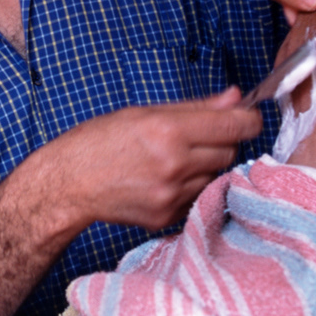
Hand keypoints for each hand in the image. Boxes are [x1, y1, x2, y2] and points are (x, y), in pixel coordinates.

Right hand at [28, 88, 261, 240]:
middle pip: (229, 152)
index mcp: (167, 131)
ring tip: (176, 160)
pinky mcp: (166, 217)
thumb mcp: (143, 112)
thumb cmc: (98, 142)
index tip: (248, 117)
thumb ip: (195, 107)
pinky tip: (164, 179)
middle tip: (199, 137)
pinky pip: (197, 197)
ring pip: (215, 176)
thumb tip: (234, 97)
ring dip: (206, 166)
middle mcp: (174, 165)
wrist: (67, 185)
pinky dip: (190, 187)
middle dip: (222, 141)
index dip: (248, 119)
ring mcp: (171, 195)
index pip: (233, 126)